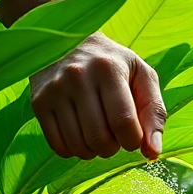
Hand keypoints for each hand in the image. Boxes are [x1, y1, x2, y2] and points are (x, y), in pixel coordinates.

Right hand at [30, 33, 166, 160]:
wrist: (68, 40)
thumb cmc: (113, 64)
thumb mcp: (141, 76)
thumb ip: (154, 113)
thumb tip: (153, 153)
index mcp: (109, 69)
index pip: (124, 123)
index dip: (133, 141)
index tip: (133, 137)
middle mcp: (78, 77)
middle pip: (100, 139)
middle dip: (113, 148)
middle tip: (114, 135)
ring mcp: (54, 90)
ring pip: (79, 146)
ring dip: (94, 151)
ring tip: (98, 133)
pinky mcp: (38, 102)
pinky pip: (59, 146)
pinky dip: (74, 150)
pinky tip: (80, 134)